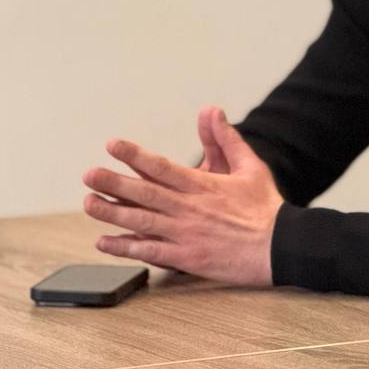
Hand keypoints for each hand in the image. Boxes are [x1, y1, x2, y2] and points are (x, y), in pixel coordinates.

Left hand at [82, 106, 282, 285]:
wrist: (279, 246)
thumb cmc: (265, 206)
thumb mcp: (250, 166)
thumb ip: (226, 139)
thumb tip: (211, 110)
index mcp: (203, 185)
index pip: (162, 167)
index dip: (135, 155)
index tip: (113, 146)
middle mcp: (190, 208)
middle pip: (145, 193)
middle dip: (114, 183)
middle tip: (89, 174)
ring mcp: (186, 234)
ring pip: (141, 221)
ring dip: (112, 212)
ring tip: (89, 203)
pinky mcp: (187, 257)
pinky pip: (150, 251)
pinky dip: (125, 247)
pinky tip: (105, 242)